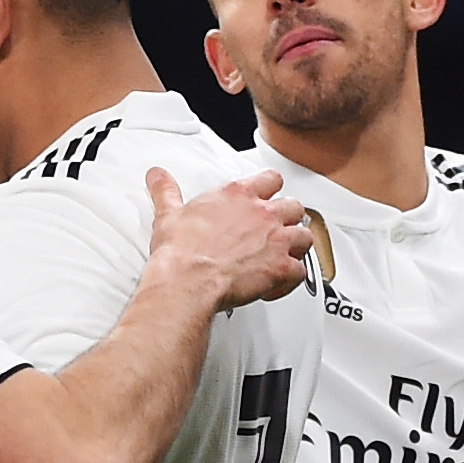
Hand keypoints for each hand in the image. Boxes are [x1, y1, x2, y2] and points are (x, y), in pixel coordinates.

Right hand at [145, 166, 310, 310]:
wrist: (188, 281)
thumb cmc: (181, 252)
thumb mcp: (169, 214)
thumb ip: (167, 192)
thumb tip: (157, 177)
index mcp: (239, 194)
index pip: (270, 179)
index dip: (272, 188)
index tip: (267, 196)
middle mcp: (262, 213)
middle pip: (294, 206)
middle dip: (289, 218)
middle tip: (278, 229)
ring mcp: (275, 240)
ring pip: (305, 237)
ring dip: (297, 247)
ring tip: (285, 256)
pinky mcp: (280, 268)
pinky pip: (300, 272)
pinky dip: (291, 280)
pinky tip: (278, 284)